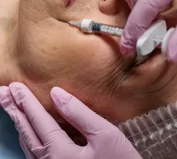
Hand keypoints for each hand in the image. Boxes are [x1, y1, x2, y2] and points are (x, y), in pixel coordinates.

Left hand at [0, 83, 140, 158]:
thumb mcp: (104, 134)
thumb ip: (78, 113)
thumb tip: (56, 93)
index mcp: (61, 153)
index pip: (39, 121)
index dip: (26, 102)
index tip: (15, 86)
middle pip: (27, 133)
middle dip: (15, 112)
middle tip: (3, 94)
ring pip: (29, 145)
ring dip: (19, 124)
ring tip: (12, 108)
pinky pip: (35, 154)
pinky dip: (29, 138)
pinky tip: (28, 130)